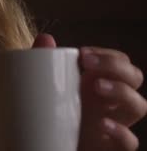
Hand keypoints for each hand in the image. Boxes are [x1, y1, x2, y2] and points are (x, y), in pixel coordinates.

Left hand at [32, 34, 146, 150]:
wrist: (41, 146)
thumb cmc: (48, 115)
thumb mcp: (43, 88)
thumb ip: (43, 64)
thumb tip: (45, 38)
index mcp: (98, 84)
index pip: (120, 62)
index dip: (108, 55)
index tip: (83, 53)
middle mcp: (111, 103)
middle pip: (134, 78)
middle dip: (116, 66)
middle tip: (88, 63)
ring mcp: (114, 125)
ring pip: (139, 106)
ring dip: (122, 92)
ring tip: (96, 87)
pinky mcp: (109, 148)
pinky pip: (130, 142)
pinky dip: (121, 132)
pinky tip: (103, 124)